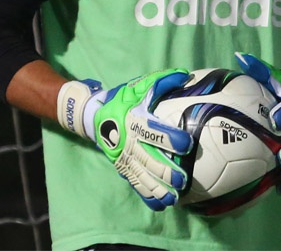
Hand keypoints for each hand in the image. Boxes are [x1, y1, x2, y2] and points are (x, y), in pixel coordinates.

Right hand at [57, 70, 192, 210]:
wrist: (92, 114)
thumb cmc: (122, 99)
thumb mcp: (139, 86)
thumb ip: (162, 81)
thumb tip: (185, 75)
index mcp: (133, 120)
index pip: (153, 130)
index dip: (170, 137)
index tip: (188, 144)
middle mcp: (128, 141)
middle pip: (148, 159)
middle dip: (166, 171)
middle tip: (183, 179)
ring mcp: (124, 157)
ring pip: (142, 176)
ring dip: (159, 188)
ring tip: (175, 197)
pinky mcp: (122, 167)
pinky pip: (135, 184)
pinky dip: (148, 195)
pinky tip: (161, 205)